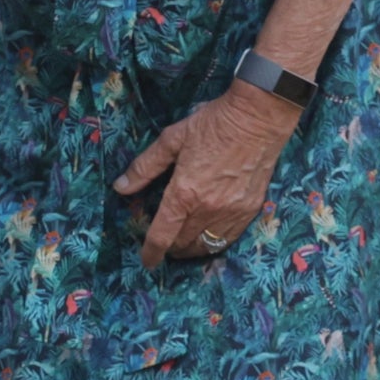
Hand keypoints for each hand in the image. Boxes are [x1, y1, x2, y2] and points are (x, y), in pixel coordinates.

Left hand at [111, 81, 296, 268]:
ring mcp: (232, 211)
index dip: (151, 252)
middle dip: (170, 249)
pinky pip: (230, 237)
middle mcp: (208, 208)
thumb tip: (120, 187)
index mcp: (184, 193)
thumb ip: (144, 167)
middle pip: (184, 243)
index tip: (147, 261)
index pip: (162, 235)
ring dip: (192, 250)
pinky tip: (209, 238)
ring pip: (207, 245)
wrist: (258, 118)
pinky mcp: (251, 208)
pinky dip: (216, 242)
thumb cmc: (212, 125)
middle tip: (164, 245)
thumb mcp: (171, 140)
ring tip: (183, 247)